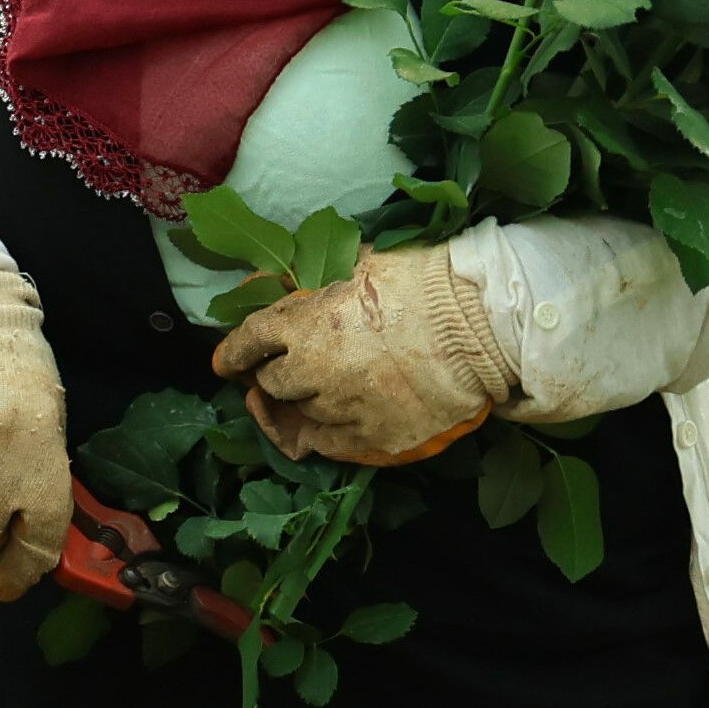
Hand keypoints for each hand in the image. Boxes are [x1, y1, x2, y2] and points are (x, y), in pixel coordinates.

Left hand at [210, 245, 512, 465]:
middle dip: (276, 374)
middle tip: (292, 367)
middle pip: (273, 383)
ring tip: (329, 386)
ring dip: (307, 399)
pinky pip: (329, 443)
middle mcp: (313, 371)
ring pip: (302, 412)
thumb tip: (293, 284)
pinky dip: (323, 433)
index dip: (234, 352)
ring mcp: (342, 408)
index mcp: (305, 324)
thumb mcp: (361, 264)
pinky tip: (329, 423)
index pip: (250, 341)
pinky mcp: (373, 437)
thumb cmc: (424, 283)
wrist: (482, 325)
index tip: (226, 363)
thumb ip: (320, 281)